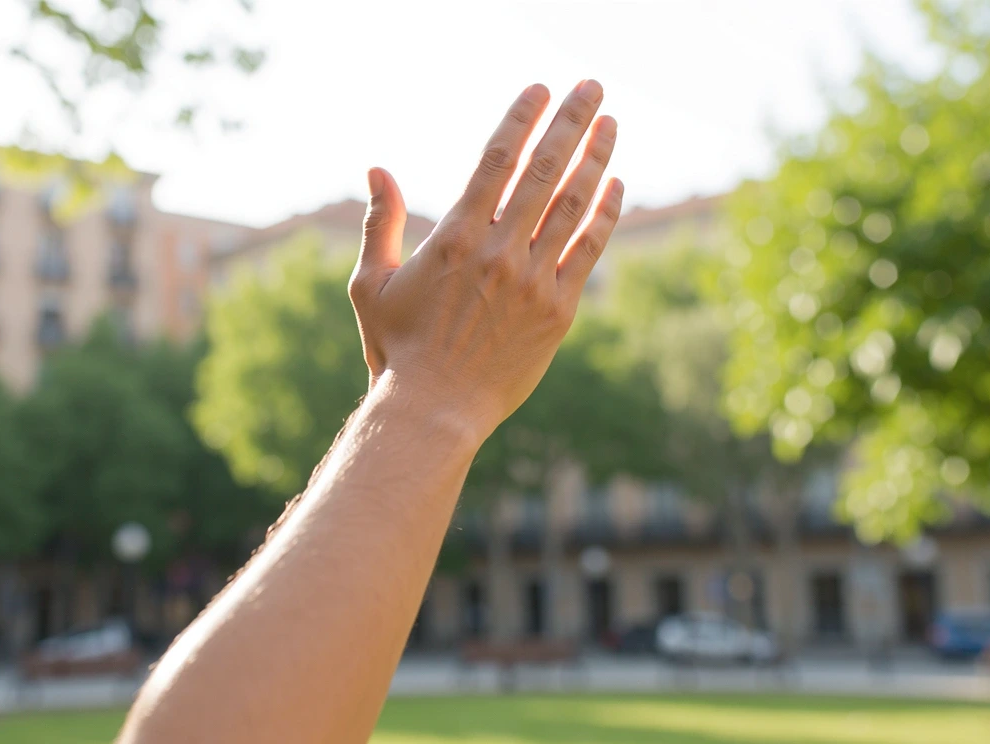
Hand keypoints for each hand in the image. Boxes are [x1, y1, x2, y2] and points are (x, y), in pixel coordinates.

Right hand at [348, 80, 622, 438]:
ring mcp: (534, 281)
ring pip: (574, 205)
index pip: (497, 159)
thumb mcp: (372, 283)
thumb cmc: (397, 349)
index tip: (541, 89)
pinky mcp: (558, 311)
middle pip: (545, 170)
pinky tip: (617, 183)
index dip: (522, 117)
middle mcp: (500, 252)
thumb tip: (377, 168)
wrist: (435, 411)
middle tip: (592, 86)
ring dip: (596, 157)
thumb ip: (379, 222)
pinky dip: (605, 214)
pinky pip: (589, 252)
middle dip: (571, 121)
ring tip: (611, 123)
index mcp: (456, 237)